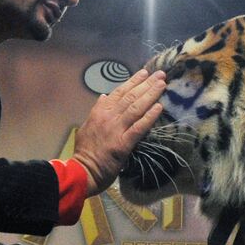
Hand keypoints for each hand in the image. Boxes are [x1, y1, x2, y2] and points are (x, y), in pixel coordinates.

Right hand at [71, 69, 165, 194]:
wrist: (82, 171)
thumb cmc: (85, 152)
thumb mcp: (86, 126)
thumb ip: (96, 111)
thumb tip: (104, 96)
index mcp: (99, 112)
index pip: (118, 92)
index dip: (133, 81)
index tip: (144, 73)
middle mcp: (108, 117)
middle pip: (130, 97)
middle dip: (146, 84)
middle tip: (160, 74)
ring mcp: (116, 129)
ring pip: (136, 108)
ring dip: (150, 94)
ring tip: (162, 84)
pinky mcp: (123, 144)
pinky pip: (139, 127)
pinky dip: (149, 116)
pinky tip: (159, 107)